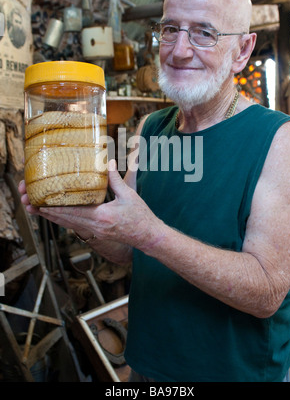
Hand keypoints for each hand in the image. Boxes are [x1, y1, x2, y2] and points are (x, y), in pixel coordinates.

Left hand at [19, 160, 163, 250]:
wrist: (148, 236)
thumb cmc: (140, 217)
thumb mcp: (128, 195)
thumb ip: (115, 179)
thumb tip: (107, 162)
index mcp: (101, 216)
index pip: (72, 212)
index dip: (54, 208)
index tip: (40, 203)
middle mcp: (95, 226)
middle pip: (65, 220)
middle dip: (47, 213)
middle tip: (31, 206)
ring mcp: (95, 232)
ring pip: (69, 225)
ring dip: (53, 218)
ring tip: (38, 211)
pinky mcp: (97, 233)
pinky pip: (76, 227)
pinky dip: (64, 221)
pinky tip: (58, 216)